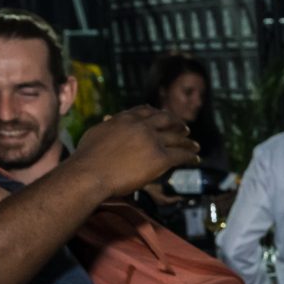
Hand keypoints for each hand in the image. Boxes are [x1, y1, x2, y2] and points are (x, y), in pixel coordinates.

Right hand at [58, 106, 199, 200]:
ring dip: (188, 142)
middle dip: (176, 124)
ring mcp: (152, 140)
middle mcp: (141, 126)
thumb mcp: (96, 133)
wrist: (91, 173)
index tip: (162, 114)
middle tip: (184, 128)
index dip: (156, 113)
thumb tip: (109, 121)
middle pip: (165, 120)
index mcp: (125, 118)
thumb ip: (108, 126)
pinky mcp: (160, 157)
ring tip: (195, 146)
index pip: (145, 111)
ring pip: (176, 139)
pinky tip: (196, 159)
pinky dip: (190, 157)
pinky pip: (180, 155)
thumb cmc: (86, 158)